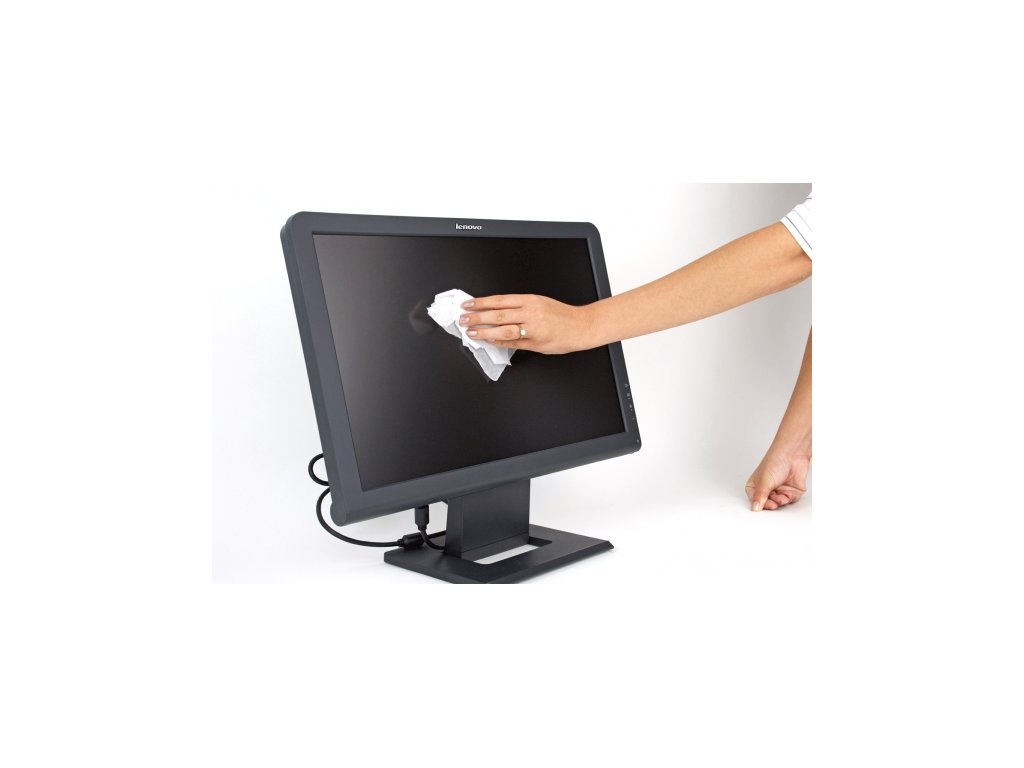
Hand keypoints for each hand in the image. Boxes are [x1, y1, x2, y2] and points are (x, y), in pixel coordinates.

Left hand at [459, 294, 594, 353]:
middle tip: (463, 319)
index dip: (481, 302)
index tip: (468, 304)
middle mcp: (530, 313)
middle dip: (477, 317)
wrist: (581, 326)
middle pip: (497, 314)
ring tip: (471, 332)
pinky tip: (489, 341)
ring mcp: (532, 329)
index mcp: (529, 300)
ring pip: (503, 329)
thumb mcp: (540, 302)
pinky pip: (513, 343)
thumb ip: (519, 307)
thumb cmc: (561, 315)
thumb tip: (496, 311)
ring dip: (484, 331)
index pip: (499, 300)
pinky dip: (499, 342)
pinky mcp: (535, 343)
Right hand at [745, 449, 808, 510]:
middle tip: (773, 504)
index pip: (755, 501)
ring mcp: (779, 490)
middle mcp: (767, 489)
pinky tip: (788, 492)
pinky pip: (790, 501)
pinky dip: (790, 498)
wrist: (793, 454)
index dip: (759, 505)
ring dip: (781, 501)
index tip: (762, 507)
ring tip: (781, 496)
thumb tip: (754, 508)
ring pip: (779, 504)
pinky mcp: (791, 491)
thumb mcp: (764, 481)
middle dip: (771, 504)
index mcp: (756, 486)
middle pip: (767, 504)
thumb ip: (760, 496)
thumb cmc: (775, 461)